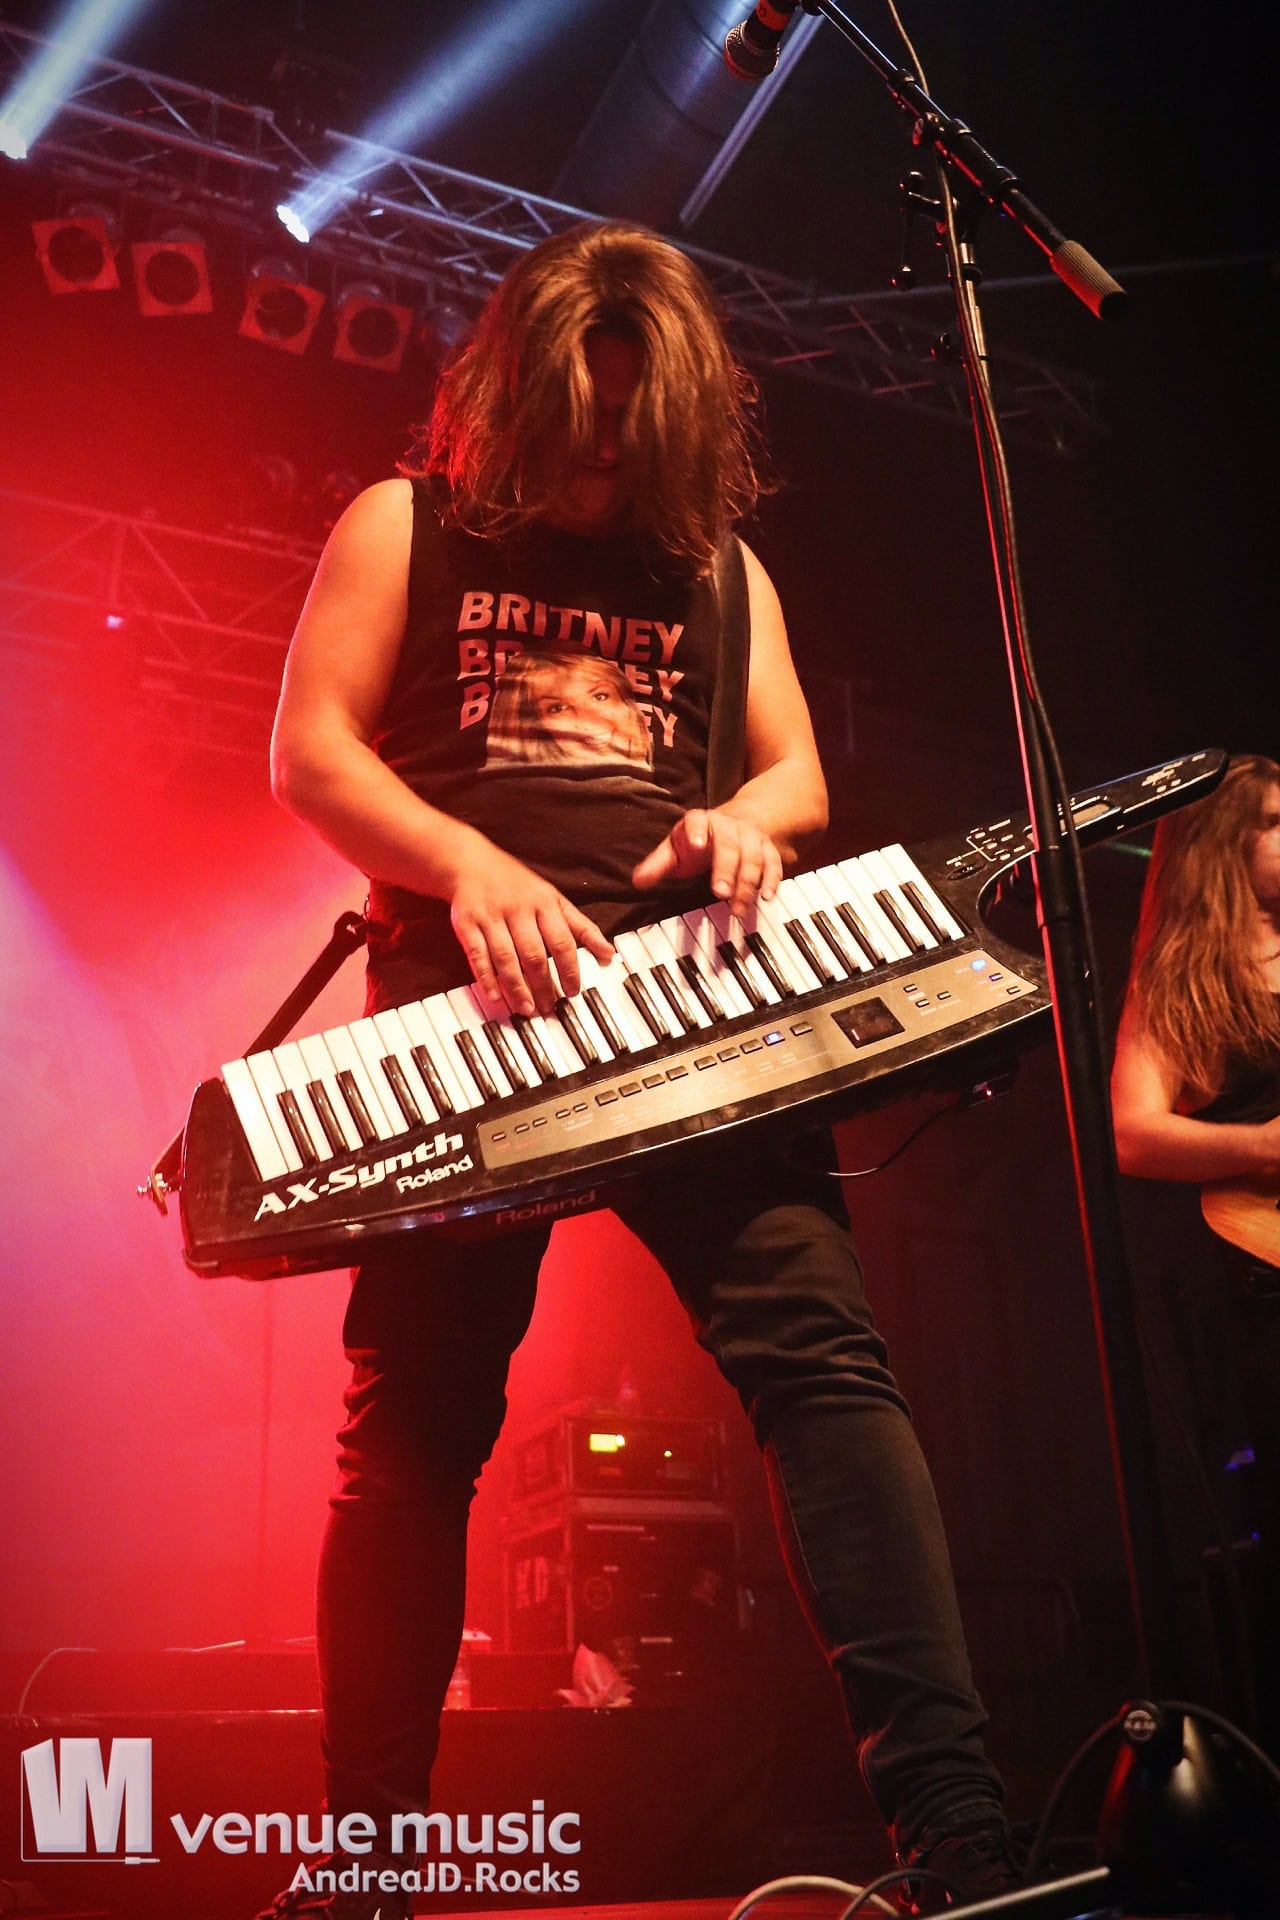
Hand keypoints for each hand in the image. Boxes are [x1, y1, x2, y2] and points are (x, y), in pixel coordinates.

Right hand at [450, 842, 613, 1016]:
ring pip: (506, 958)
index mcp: (544, 903)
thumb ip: (582, 927)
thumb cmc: (517, 885)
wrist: (470, 863)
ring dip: (517, 987)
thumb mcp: (553, 899)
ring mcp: (491, 916)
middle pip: (534, 954)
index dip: (570, 969)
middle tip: (549, 1007)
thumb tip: (609, 954)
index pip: (562, 941)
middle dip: (543, 985)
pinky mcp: (466, 924)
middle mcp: (518, 909)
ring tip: (527, 1008)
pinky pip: (478, 955)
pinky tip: (495, 996)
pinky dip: (486, 978)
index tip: (573, 991)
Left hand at [631, 808, 783, 918]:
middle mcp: (728, 826)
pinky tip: (767, 897)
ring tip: (738, 908)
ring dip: (747, 883)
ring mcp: (750, 837)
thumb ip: (657, 865)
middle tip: (720, 893)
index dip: (697, 831)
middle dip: (726, 869)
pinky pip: (773, 863)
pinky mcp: (767, 849)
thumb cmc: (698, 841)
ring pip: (752, 857)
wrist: (735, 824)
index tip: (696, 844)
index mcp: (701, 821)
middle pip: (729, 845)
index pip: (698, 821)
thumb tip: (638, 881)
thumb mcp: (675, 850)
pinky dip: (772, 879)